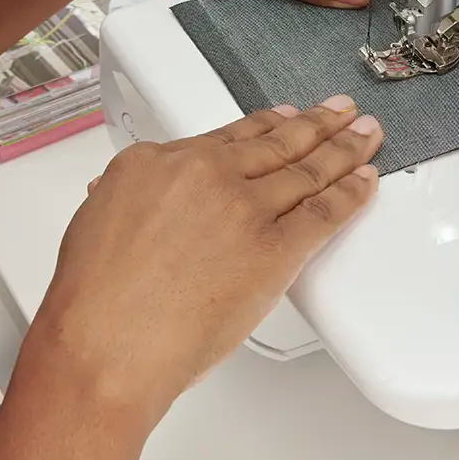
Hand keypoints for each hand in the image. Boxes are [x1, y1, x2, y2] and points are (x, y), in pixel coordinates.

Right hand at [30, 98, 382, 434]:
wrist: (104, 348)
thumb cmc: (93, 302)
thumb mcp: (98, 219)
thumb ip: (135, 196)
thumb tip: (151, 196)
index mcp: (160, 160)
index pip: (231, 134)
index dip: (269, 124)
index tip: (288, 117)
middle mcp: (207, 174)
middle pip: (278, 142)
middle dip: (318, 124)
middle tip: (341, 111)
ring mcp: (244, 209)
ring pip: (308, 169)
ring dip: (345, 149)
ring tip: (365, 136)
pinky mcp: (274, 249)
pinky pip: (325, 212)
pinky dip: (352, 194)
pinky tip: (365, 181)